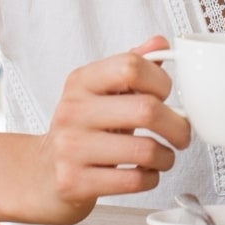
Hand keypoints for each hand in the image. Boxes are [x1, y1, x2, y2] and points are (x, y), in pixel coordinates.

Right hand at [23, 37, 190, 224]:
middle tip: (182, 134)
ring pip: (145, 150)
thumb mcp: (102, 93)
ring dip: (167, 157)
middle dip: (178, 126)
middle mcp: (73, 111)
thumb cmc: (84, 131)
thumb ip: (131, 66)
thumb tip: (160, 42)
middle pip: (147, 110)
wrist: (42, 175)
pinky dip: (151, 178)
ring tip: (163, 157)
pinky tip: (144, 173)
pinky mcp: (74, 182)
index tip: (167, 96)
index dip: (161, 81)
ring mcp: (70, 148)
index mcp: (81, 81)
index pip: (131, 65)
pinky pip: (133, 181)